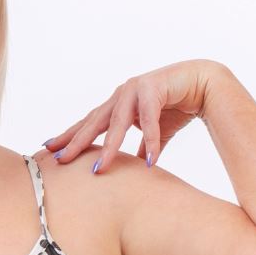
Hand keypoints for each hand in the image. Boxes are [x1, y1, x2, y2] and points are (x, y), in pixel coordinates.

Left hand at [43, 58, 223, 173]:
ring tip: (98, 169)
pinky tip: (149, 161)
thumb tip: (136, 166)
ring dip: (108, 148)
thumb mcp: (155, 131)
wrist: (205, 84)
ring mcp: (135, 89)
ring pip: (117, 123)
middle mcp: (121, 95)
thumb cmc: (177, 105)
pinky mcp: (154, 88)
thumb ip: (142, 146)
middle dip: (76, 142)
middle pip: (93, 123)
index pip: (88, 123)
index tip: (50, 150)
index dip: (70, 136)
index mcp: (117, 104)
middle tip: (59, 160)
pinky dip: (151, 140)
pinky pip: (149, 119)